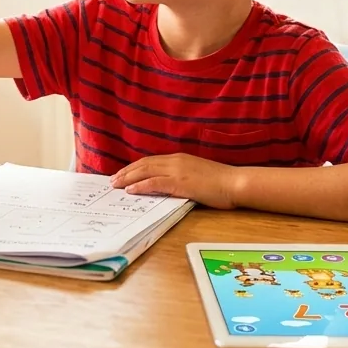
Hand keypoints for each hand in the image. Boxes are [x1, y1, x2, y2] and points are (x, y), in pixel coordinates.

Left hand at [110, 153, 242, 209]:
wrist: (236, 182)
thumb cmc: (221, 182)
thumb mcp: (197, 175)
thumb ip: (182, 177)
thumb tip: (168, 185)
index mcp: (179, 158)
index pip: (150, 161)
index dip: (134, 167)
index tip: (123, 173)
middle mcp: (175, 161)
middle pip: (144, 164)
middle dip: (126, 172)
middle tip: (112, 180)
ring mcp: (177, 171)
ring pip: (146, 171)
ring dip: (128, 178)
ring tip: (115, 185)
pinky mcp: (180, 183)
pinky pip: (155, 183)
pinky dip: (141, 185)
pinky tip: (130, 190)